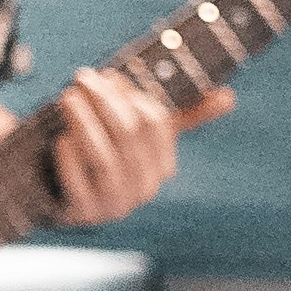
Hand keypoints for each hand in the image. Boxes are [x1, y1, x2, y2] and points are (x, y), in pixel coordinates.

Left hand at [41, 59, 225, 220]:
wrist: (67, 199)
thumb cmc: (108, 156)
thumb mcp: (141, 137)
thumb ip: (179, 117)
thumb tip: (229, 97)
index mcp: (162, 167)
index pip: (156, 123)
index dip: (131, 96)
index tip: (110, 77)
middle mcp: (143, 189)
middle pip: (128, 134)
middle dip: (104, 100)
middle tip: (82, 77)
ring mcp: (114, 204)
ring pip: (104, 156)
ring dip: (84, 121)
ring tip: (68, 98)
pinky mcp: (84, 213)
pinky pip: (78, 181)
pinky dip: (69, 156)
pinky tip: (61, 137)